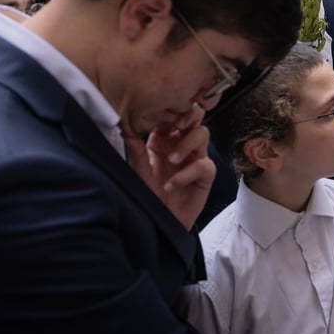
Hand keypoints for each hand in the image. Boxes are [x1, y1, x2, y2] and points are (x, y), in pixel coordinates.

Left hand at [125, 106, 215, 228]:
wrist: (160, 223)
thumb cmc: (148, 197)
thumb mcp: (138, 174)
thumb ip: (135, 154)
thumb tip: (128, 133)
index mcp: (163, 140)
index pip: (171, 115)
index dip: (170, 110)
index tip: (162, 113)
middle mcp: (181, 144)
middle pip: (195, 116)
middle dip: (188, 116)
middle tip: (177, 126)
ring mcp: (195, 158)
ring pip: (202, 134)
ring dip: (187, 144)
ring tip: (172, 160)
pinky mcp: (205, 175)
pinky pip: (203, 165)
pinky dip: (187, 173)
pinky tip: (172, 184)